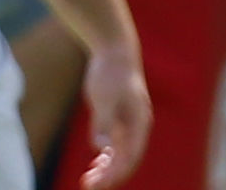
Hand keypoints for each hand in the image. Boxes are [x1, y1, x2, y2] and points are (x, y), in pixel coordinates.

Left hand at [78, 46, 151, 189]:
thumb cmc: (111, 72)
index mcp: (138, 123)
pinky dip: (106, 155)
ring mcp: (128, 122)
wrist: (114, 49)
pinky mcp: (119, 116)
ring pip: (120, 153)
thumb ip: (103, 122)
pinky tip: (97, 163)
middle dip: (108, 175)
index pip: (129, 157)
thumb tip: (101, 147)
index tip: (98, 184)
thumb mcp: (104, 96)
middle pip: (125, 159)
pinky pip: (115, 143)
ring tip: (89, 180)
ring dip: (106, 168)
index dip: (115, 174)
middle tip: (88, 186)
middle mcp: (136, 126)